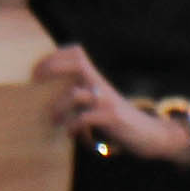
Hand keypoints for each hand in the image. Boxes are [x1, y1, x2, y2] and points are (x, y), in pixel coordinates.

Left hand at [37, 44, 188, 163]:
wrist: (153, 136)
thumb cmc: (120, 124)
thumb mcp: (100, 106)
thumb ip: (82, 100)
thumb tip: (51, 104)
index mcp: (98, 82)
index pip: (77, 54)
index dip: (55, 56)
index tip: (37, 70)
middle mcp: (102, 87)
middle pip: (77, 63)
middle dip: (52, 67)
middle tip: (36, 80)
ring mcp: (108, 102)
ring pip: (76, 95)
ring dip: (59, 108)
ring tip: (54, 121)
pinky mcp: (113, 119)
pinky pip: (86, 119)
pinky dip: (73, 127)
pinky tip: (71, 134)